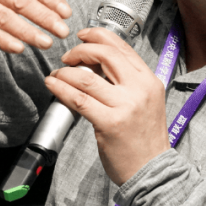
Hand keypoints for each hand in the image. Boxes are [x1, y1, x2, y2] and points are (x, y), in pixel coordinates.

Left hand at [46, 27, 169, 185]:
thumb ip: (127, 82)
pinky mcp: (109, 123)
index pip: (122, 47)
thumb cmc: (145, 139)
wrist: (153, 170)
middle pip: (105, 54)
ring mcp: (125, 106)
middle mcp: (140, 89)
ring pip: (86, 78)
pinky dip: (61, 88)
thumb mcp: (146, 102)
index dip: (98, 36)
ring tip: (57, 74)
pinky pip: (78, 99)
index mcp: (149, 80)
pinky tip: (53, 84)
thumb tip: (96, 65)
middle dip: (80, 50)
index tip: (83, 36)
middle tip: (68, 56)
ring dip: (65, 72)